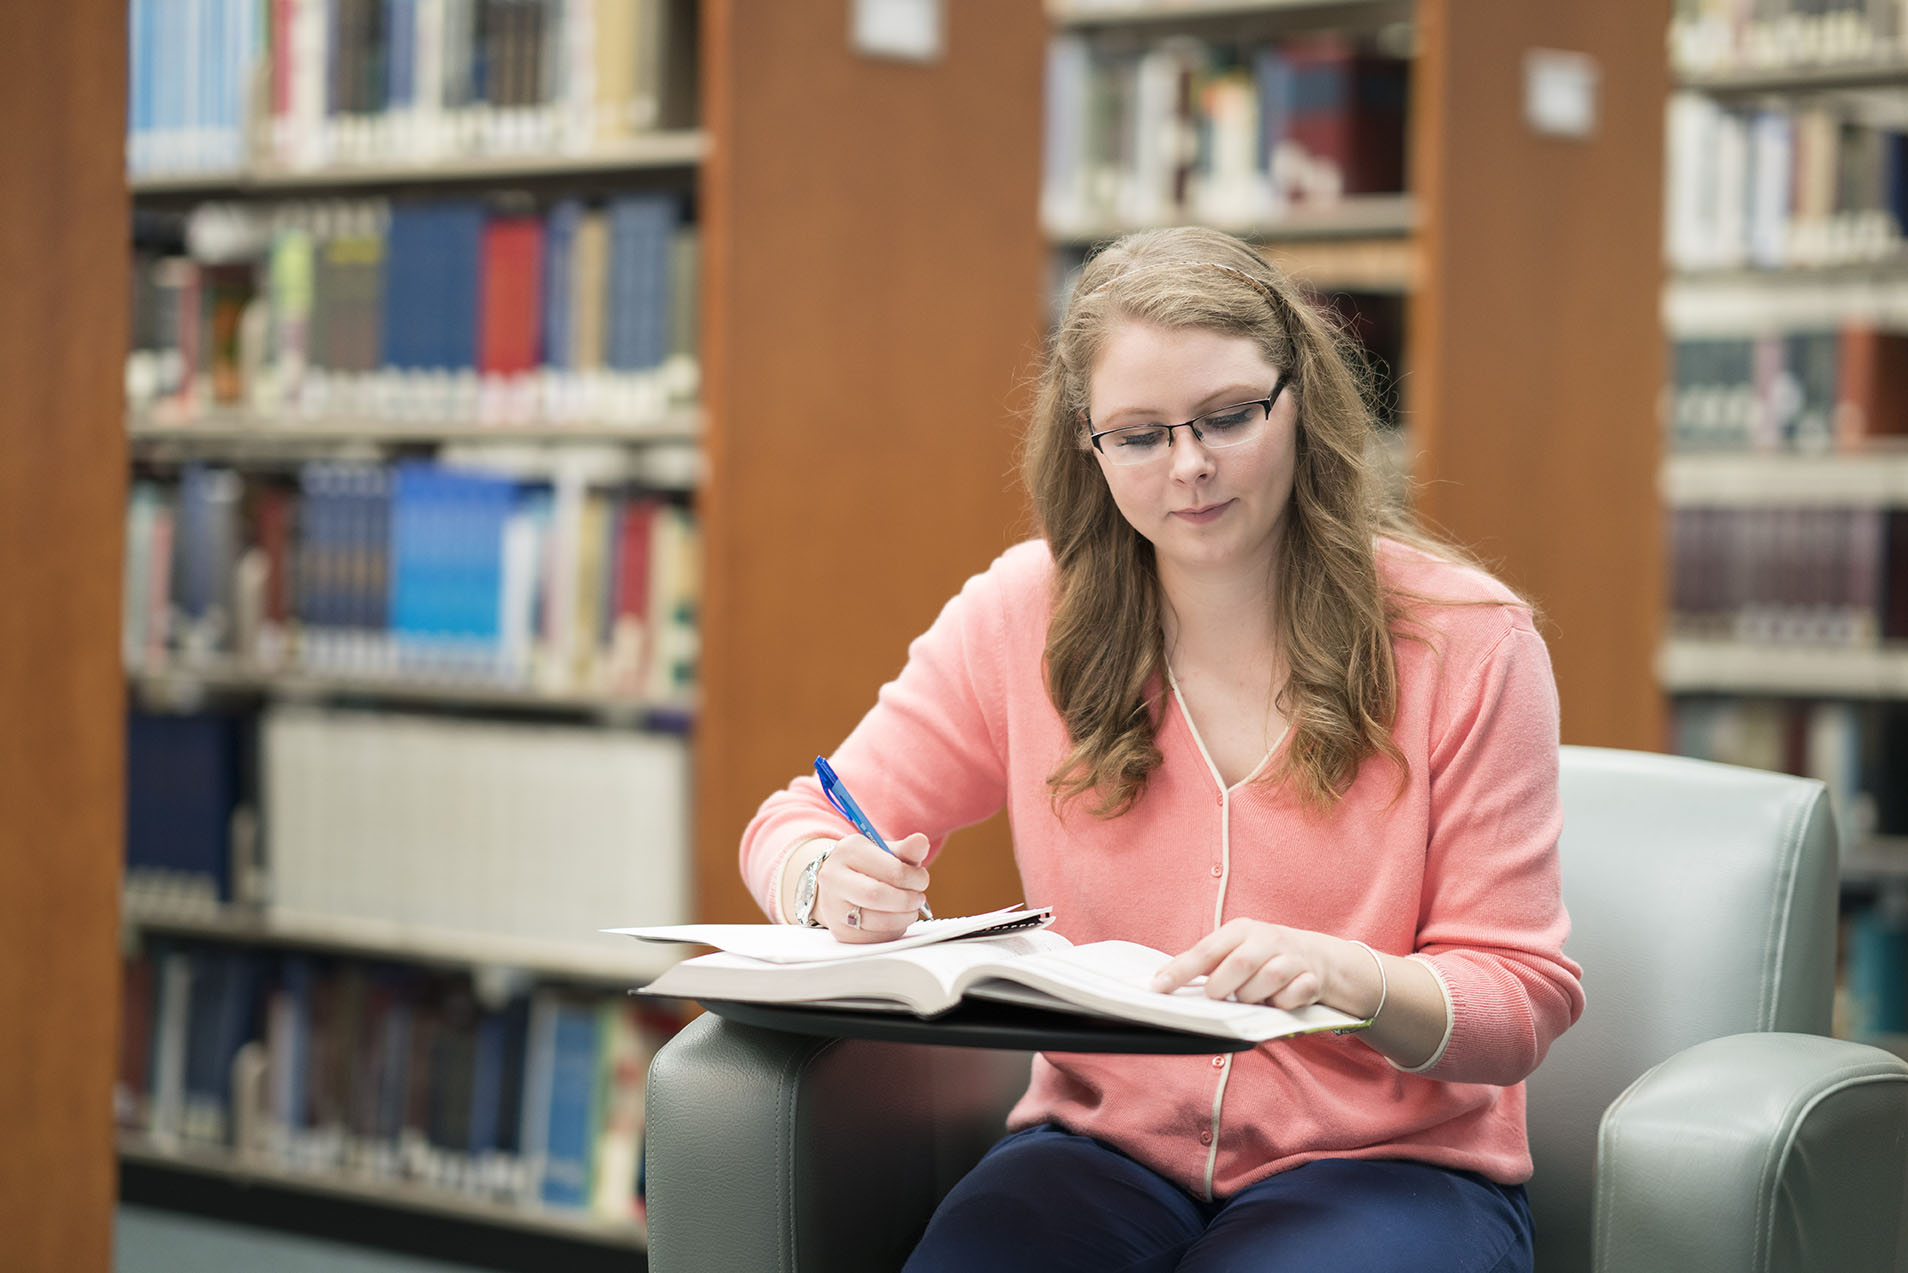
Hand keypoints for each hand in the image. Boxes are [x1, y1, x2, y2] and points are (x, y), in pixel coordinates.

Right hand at [819, 832, 931, 942]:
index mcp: (848, 851)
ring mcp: (833, 907)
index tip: (922, 880)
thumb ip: (907, 850)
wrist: (838, 883)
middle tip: (918, 898)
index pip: (892, 871)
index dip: (916, 879)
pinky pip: (875, 937)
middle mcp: (833, 878)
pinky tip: (894, 919)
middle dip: (908, 900)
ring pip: (878, 920)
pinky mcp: (840, 932)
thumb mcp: (887, 852)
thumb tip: (921, 841)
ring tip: (909, 909)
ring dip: (904, 917)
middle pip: (878, 896)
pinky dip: (893, 930)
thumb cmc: (868, 866)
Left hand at [1149, 919, 1362, 1012]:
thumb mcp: (1234, 948)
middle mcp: (1268, 939)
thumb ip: (1203, 962)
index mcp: (1242, 930)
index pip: (1206, 949)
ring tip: (1248, 999)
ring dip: (1252, 997)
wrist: (1317, 956)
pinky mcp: (1312, 979)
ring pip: (1267, 981)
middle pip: (1238, 964)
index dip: (1181, 970)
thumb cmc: (1263, 955)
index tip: (1158, 987)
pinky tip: (1277, 1001)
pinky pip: (1293, 996)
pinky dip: (1281, 1003)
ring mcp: (1292, 958)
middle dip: (1221, 987)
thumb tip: (1162, 980)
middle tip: (1215, 998)